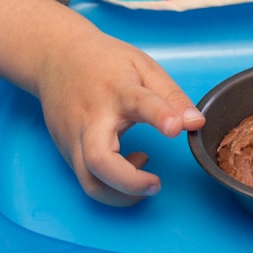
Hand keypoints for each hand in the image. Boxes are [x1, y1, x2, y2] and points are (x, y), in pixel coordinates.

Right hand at [0, 0, 204, 205]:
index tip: (176, 128)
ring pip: (89, 181)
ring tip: (147, 180)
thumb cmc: (105, 61)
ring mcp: (74, 137)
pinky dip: (110, 184)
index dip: (160, 116)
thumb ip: (171, 96)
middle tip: (156, 184)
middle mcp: (92, 118)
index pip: (140, 103)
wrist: (56, 57)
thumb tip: (196, 123)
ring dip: (120, 194)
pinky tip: (128, 163)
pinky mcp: (66, 151)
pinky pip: (86, 178)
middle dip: (129, 182)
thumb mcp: (143, 67)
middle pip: (99, 160)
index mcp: (118, 90)